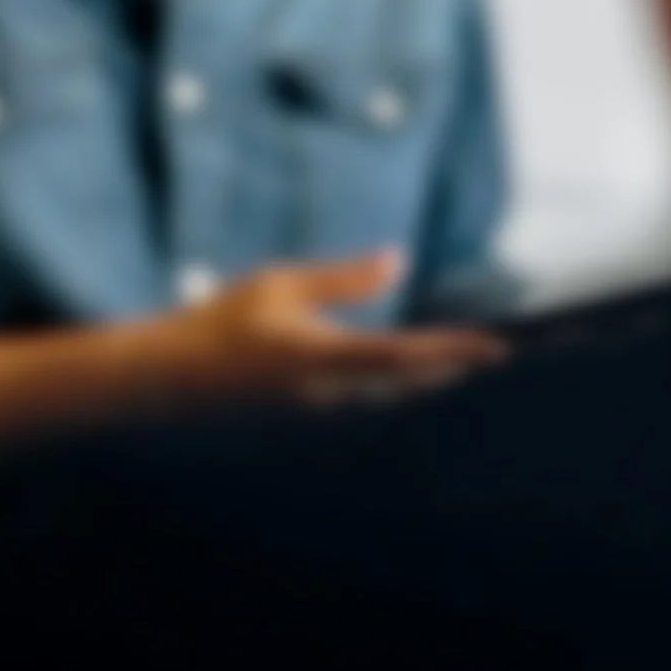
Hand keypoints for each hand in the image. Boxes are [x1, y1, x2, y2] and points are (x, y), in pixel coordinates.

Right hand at [137, 250, 510, 405]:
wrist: (172, 377)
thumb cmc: (221, 322)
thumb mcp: (281, 285)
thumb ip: (344, 279)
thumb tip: (399, 260)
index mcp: (326, 357)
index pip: (408, 354)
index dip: (456, 350)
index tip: (496, 346)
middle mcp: (333, 391)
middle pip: (410, 380)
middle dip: (452, 365)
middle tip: (498, 352)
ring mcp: (321, 407)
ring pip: (390, 391)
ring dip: (427, 374)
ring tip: (466, 359)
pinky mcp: (309, 409)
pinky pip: (366, 394)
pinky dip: (395, 378)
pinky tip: (409, 368)